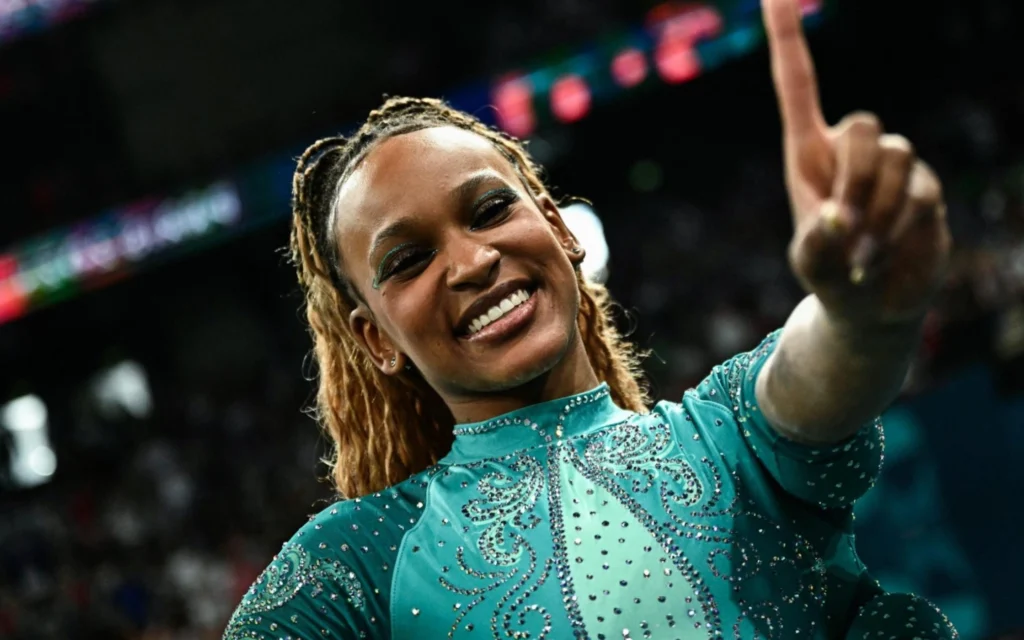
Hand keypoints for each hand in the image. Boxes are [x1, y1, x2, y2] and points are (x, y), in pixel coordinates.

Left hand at [763, 0, 951, 326]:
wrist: (870, 306)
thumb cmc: (827, 276)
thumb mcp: (809, 264)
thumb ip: (816, 243)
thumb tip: (840, 217)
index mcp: (807, 152)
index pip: (797, 85)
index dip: (787, 39)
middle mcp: (852, 150)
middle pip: (863, 124)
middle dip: (855, 179)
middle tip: (845, 226)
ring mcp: (894, 166)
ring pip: (895, 155)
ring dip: (876, 209)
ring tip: (861, 251)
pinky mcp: (925, 189)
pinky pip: (918, 193)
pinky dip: (895, 228)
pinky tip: (880, 254)